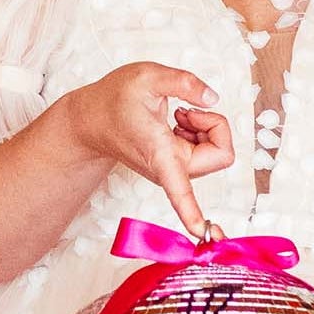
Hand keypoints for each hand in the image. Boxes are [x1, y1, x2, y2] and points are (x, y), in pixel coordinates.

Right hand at [57, 62, 236, 238]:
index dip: (193, 214)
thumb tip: (212, 98)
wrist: (93, 120)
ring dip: (206, 127)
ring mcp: (173, 170)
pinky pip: (208, 149)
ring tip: (177, 114)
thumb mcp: (147, 76)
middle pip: (220, 154)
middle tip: (185, 110)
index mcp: (160, 154)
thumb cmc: (114, 101)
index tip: (206, 237)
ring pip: (216, 151)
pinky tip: (177, 121)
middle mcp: (169, 169)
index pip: (179, 193)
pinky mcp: (176, 166)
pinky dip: (201, 130)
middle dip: (214, 126)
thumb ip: (183, 82)